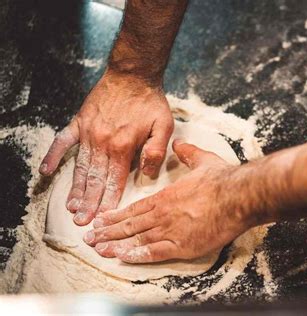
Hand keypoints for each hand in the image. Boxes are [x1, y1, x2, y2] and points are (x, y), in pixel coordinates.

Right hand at [40, 70, 173, 225]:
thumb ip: (156, 150)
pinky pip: (62, 142)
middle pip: (95, 178)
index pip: (115, 180)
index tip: (104, 218)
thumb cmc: (150, 102)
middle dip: (89, 202)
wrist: (133, 75)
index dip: (109, 200)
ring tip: (70, 207)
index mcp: (124, 145)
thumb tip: (147, 173)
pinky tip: (46, 172)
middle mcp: (103, 142)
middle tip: (82, 221)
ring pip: (80, 166)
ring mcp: (88, 132)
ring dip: (75, 188)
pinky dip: (53, 156)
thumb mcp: (164, 125)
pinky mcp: (79, 122)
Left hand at [82, 140, 252, 262]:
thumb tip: (179, 143)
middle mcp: (163, 214)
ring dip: (116, 245)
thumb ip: (188, 153)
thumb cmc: (222, 179)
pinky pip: (154, 253)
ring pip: (137, 239)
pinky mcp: (183, 246)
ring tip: (98, 249)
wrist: (238, 196)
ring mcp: (171, 230)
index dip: (116, 215)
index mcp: (166, 196)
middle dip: (108, 232)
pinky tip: (123, 258)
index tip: (101, 219)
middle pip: (130, 225)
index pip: (134, 208)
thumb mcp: (203, 160)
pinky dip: (137, 255)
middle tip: (90, 238)